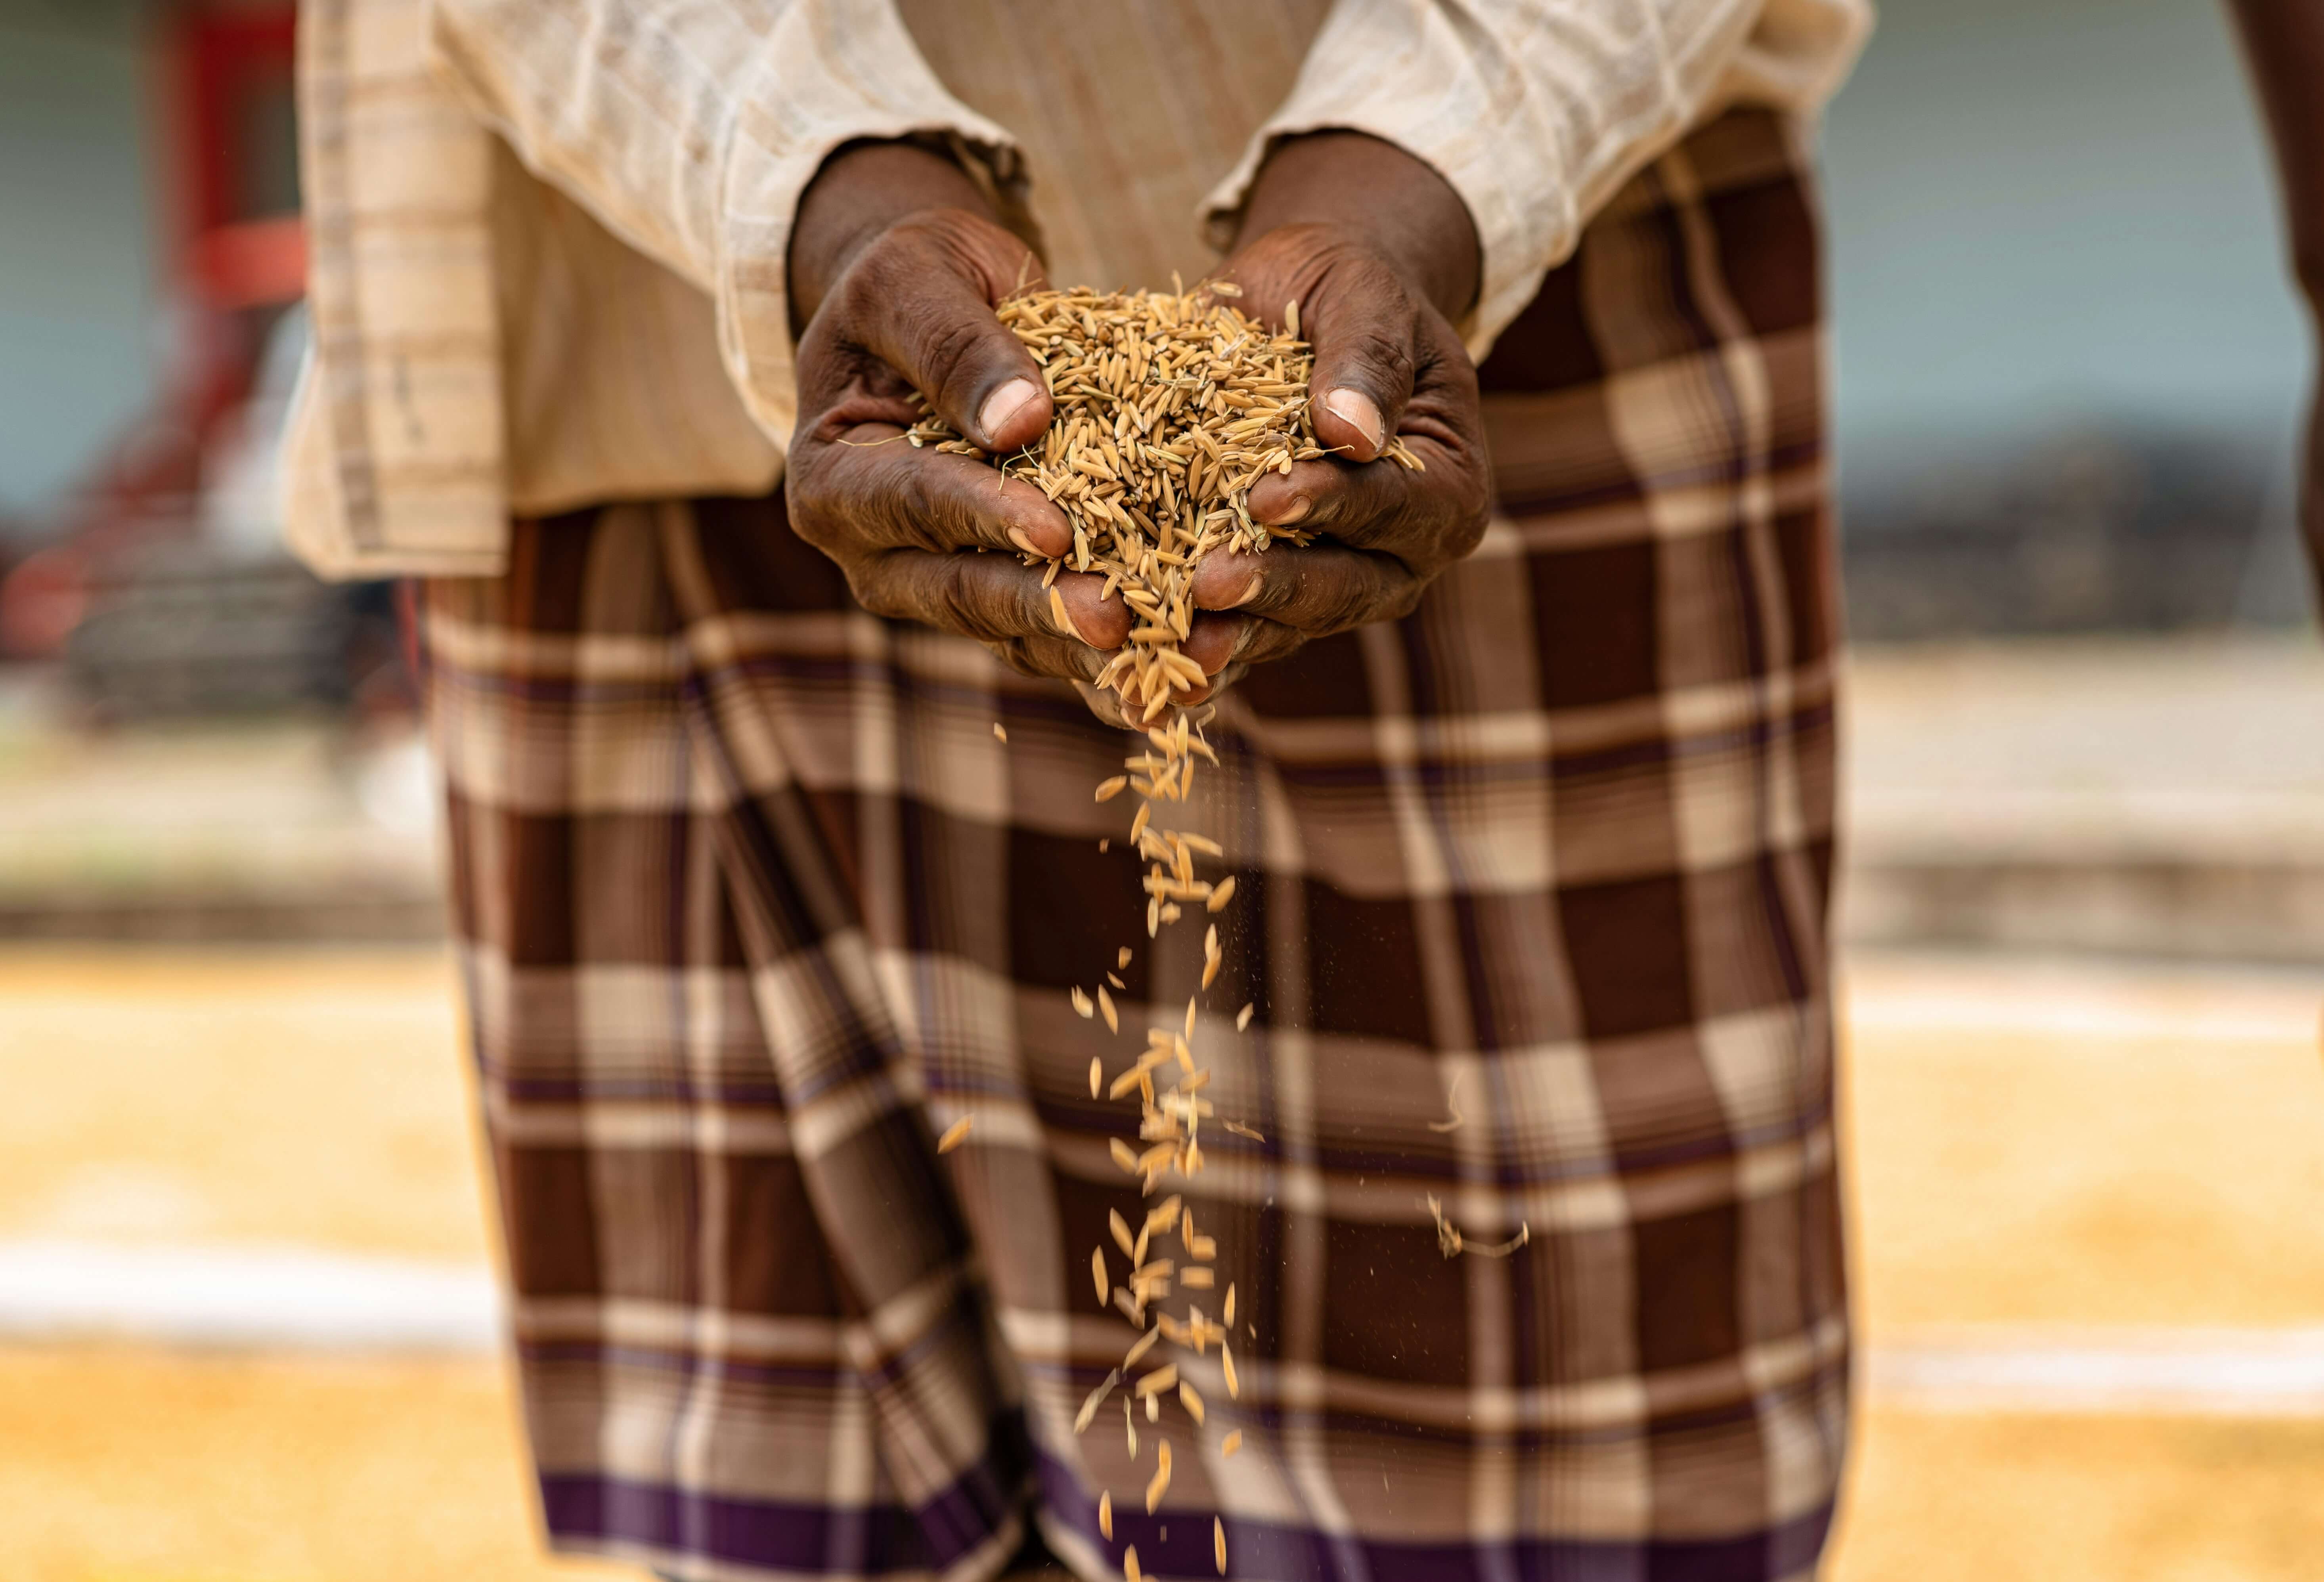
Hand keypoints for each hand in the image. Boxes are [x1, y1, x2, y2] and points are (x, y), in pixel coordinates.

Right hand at [783, 141, 1132, 681]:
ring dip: (1084, 651)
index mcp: (832, 476)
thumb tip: (1019, 422)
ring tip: (1162, 661)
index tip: (1056, 528)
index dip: (981, 515)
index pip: (909, 500)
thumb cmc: (914, 281)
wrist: (931, 313)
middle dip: (1040, 607)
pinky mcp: (994, 599)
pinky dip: (1108, 655)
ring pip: (1008, 632)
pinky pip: (1048, 638)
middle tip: (1116, 623)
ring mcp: (932, 587)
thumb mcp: (918, 275)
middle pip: (956, 590)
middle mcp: (871, 552)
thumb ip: (955, 343)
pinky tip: (1176, 668)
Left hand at [1183, 133, 1494, 681]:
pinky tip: (1140, 659)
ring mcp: (1339, 583)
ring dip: (1232, 637)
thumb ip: (1365, 356)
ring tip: (1176, 649)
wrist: (1300, 307)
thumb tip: (1355, 432)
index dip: (1334, 505)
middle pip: (1346, 586)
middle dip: (1277, 588)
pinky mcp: (1275, 595)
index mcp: (1447, 486)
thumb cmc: (1344, 291)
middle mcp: (1402, 554)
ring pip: (1290, 624)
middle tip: (1211, 585)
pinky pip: (1240, 628)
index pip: (1393, 504)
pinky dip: (1191, 642)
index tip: (1269, 499)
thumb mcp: (1361, 295)